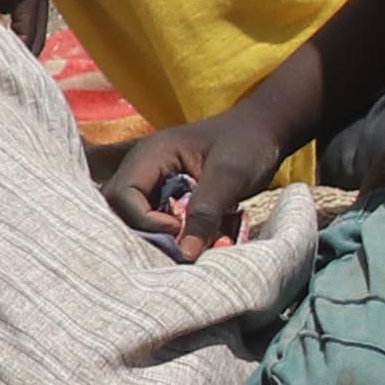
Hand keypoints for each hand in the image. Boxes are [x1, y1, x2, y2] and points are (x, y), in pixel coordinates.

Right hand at [104, 114, 269, 260]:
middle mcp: (144, 169)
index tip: (178, 229)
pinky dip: (172, 235)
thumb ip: (206, 212)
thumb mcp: (230, 176)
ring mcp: (153, 183)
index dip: (144, 220)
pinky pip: (156, 221)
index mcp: (151, 155)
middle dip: (146, 232)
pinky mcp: (167, 196)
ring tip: (188, 243)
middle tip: (180, 244)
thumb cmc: (247, 143)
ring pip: (136, 220)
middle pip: (121, 209)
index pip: (122, 195)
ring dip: (159, 237)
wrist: (264, 131)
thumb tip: (185, 253)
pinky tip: (194, 238)